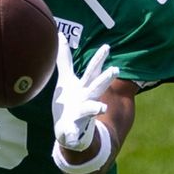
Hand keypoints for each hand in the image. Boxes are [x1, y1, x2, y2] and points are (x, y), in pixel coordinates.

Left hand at [52, 33, 118, 150]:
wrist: (70, 132)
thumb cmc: (70, 102)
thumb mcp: (67, 80)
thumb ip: (65, 60)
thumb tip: (59, 36)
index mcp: (84, 88)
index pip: (92, 71)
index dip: (99, 59)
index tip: (107, 47)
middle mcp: (86, 100)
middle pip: (97, 87)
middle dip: (105, 79)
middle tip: (114, 70)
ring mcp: (81, 116)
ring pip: (90, 110)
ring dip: (96, 108)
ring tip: (102, 108)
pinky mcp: (73, 131)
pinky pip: (73, 134)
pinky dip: (72, 135)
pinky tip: (71, 138)